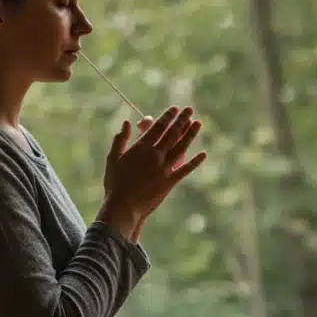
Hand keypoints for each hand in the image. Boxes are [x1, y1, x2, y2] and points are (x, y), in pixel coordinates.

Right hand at [99, 106, 206, 240]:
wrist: (123, 207)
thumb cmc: (115, 183)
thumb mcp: (113, 158)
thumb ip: (120, 139)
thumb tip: (127, 122)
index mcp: (141, 148)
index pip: (157, 127)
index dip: (167, 116)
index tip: (174, 109)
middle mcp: (155, 155)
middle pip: (172, 133)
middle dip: (182, 120)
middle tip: (189, 109)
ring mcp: (164, 168)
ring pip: (181, 147)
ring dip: (191, 134)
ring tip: (198, 123)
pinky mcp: (170, 182)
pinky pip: (185, 169)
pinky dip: (195, 161)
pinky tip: (203, 154)